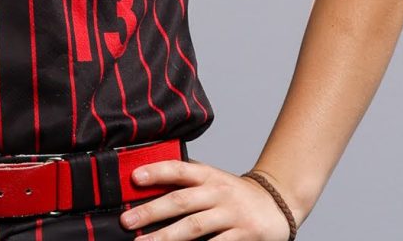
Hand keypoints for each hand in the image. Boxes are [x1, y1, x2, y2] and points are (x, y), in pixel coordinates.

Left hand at [117, 159, 292, 240]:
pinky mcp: (244, 236)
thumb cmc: (232, 193)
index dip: (156, 171)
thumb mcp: (212, 178)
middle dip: (151, 212)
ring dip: (166, 237)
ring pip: (194, 227)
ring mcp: (231, 215)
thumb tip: (145, 182)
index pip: (178, 169)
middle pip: (180, 201)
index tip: (134, 178)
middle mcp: (218, 192)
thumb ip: (186, 180)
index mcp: (207, 175)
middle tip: (126, 221)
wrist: (276, 204)